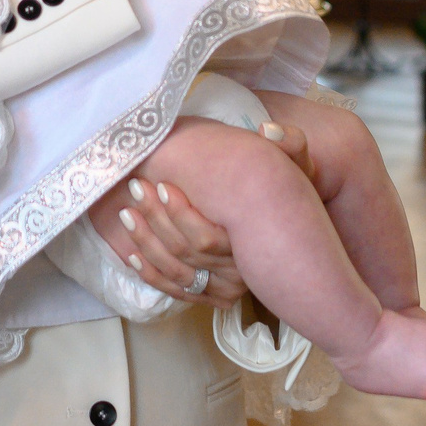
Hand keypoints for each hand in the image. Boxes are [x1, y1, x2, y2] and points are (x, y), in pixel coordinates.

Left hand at [86, 119, 316, 310]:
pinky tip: (131, 254)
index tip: (160, 185)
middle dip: (155, 220)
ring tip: (126, 213)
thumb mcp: (299, 166)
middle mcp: (240, 273)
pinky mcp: (213, 296)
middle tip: (135, 188)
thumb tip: (266, 129)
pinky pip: (176, 291)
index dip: (179, 214)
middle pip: (187, 253)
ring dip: (146, 243)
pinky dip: (151, 274)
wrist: (295, 232)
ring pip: (177, 273)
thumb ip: (290, 144)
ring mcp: (226, 288)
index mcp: (254, 242)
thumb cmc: (289, 193)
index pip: (207, 239)